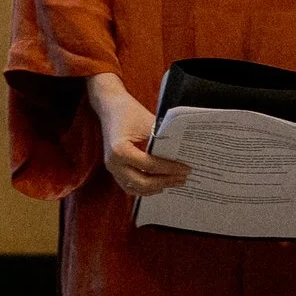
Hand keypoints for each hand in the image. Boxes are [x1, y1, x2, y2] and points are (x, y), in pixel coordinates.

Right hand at [88, 73, 188, 197]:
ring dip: (156, 188)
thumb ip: (162, 139)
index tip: (186, 169)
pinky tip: (159, 185)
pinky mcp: (114, 170)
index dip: (170, 169)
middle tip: (182, 179)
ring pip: (136, 188)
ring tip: (174, 183)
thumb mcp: (148, 122)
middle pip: (143, 182)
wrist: (110, 106)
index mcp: (120, 150)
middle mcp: (114, 163)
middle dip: (165, 181)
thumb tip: (182, 153)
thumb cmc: (129, 111)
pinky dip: (144, 189)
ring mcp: (112, 169)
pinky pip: (129, 186)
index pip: (150, 166)